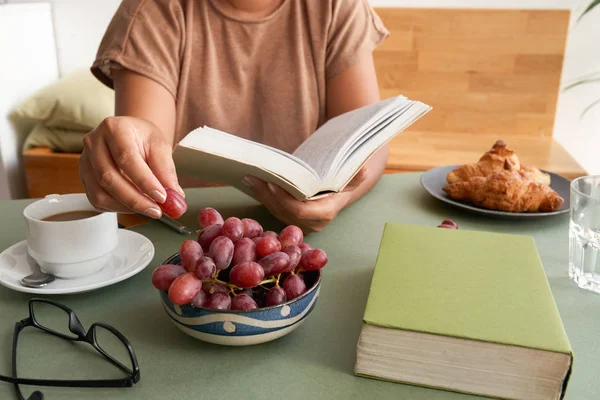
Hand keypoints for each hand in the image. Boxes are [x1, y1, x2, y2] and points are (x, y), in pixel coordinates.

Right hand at [79, 116, 183, 217]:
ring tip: (149, 209)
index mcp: (114, 128)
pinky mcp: (84, 178)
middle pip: (109, 177)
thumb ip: (166, 170)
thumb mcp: (160, 146)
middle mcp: (94, 143)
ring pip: (100, 193)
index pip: (127, 158)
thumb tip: (174, 196)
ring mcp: (85, 161)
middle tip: (157, 210)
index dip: (144, 181)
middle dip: (136, 199)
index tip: (162, 197)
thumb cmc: (143, 138)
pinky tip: (135, 206)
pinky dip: (118, 208)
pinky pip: (97, 200)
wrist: (130, 135)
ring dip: (127, 206)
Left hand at [243, 167, 367, 232]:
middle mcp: (311, 223)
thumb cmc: (346, 181)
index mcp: (325, 214)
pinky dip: (263, 196)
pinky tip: (253, 183)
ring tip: (250, 177)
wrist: (341, 191)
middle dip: (268, 195)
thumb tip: (362, 168)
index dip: (285, 199)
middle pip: (284, 212)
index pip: (300, 211)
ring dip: (261, 195)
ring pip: (276, 211)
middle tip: (254, 177)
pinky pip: (274, 208)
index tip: (273, 183)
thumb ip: (356, 175)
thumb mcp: (352, 177)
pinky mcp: (290, 218)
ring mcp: (300, 223)